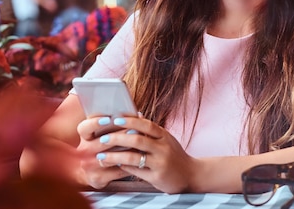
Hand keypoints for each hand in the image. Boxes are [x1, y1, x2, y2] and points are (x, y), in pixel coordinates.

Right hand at [76, 116, 132, 188]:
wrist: (87, 173)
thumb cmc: (97, 149)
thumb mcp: (97, 137)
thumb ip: (112, 126)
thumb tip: (136, 115)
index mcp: (84, 138)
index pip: (85, 128)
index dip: (95, 123)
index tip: (108, 118)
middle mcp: (85, 151)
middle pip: (102, 143)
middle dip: (120, 136)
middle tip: (134, 129)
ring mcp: (91, 166)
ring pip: (111, 158)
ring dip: (127, 151)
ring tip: (140, 145)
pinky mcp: (98, 178)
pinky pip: (118, 171)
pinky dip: (130, 165)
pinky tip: (139, 159)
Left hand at [78, 115, 196, 192]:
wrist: (191, 175)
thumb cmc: (174, 155)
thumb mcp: (166, 139)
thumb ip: (151, 129)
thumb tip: (136, 114)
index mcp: (164, 136)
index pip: (146, 125)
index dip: (130, 121)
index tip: (115, 119)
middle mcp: (163, 148)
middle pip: (137, 140)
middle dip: (117, 138)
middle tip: (103, 138)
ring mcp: (160, 164)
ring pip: (134, 158)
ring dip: (115, 156)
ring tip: (102, 155)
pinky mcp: (157, 178)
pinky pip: (136, 172)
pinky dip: (123, 167)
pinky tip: (114, 165)